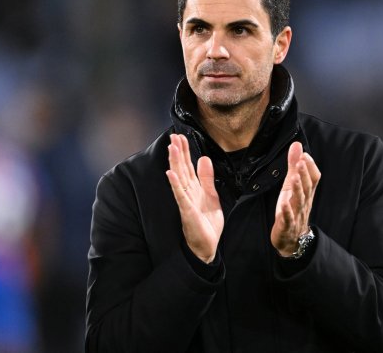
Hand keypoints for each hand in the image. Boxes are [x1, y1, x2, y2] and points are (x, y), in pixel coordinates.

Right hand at [166, 134, 223, 262]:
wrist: (207, 246)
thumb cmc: (207, 223)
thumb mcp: (212, 196)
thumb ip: (207, 178)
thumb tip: (204, 158)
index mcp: (194, 188)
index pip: (187, 166)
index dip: (184, 151)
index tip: (180, 136)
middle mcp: (187, 192)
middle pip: (181, 168)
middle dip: (178, 152)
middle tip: (173, 136)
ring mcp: (185, 201)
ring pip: (179, 178)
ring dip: (175, 163)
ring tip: (171, 148)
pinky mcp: (187, 211)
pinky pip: (180, 196)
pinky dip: (175, 184)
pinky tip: (170, 174)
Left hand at [271, 142, 320, 256]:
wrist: (291, 238)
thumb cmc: (292, 208)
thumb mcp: (291, 186)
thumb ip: (294, 166)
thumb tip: (297, 145)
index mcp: (306, 193)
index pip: (314, 178)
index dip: (310, 167)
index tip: (305, 155)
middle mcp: (304, 202)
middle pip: (307, 187)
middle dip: (304, 174)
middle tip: (301, 161)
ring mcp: (296, 214)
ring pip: (299, 201)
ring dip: (298, 189)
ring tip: (294, 177)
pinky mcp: (287, 225)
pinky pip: (288, 218)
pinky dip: (287, 211)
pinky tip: (284, 203)